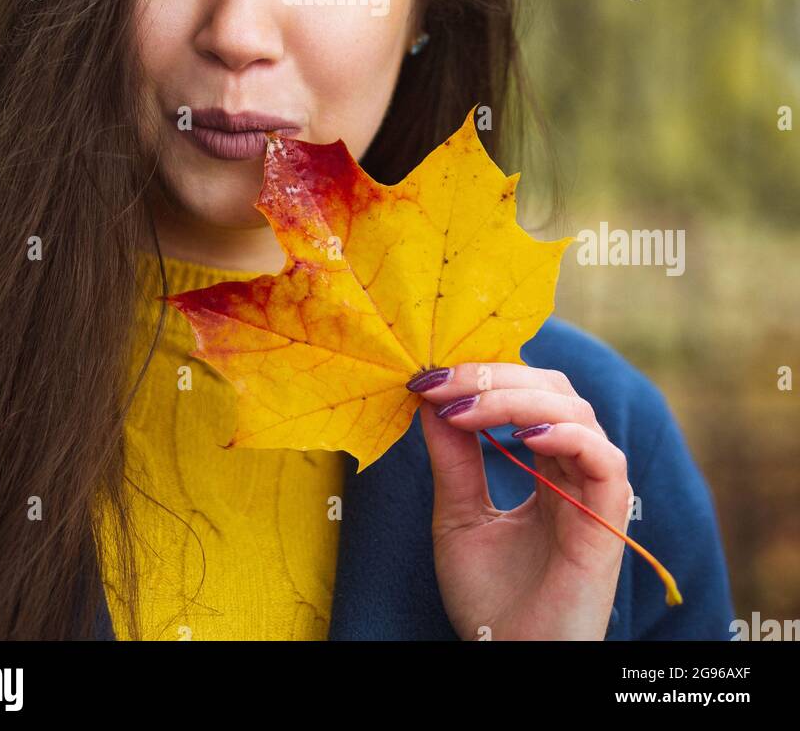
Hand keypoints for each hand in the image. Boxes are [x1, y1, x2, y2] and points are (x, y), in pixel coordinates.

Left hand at [412, 362, 632, 640]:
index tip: (428, 376)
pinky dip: (567, 436)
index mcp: (544, 467)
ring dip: (517, 398)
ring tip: (467, 409)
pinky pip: (604, 461)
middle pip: (552, 389)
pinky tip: (525, 436)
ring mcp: (593, 493)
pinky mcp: (607, 522)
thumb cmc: (489, 604)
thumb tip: (432, 396)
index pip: (527, 392)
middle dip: (494, 376)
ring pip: (575, 412)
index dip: (483, 374)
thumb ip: (454, 458)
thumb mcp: (458, 516)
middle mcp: (573, 471)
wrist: (508, 662)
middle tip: (442, 383)